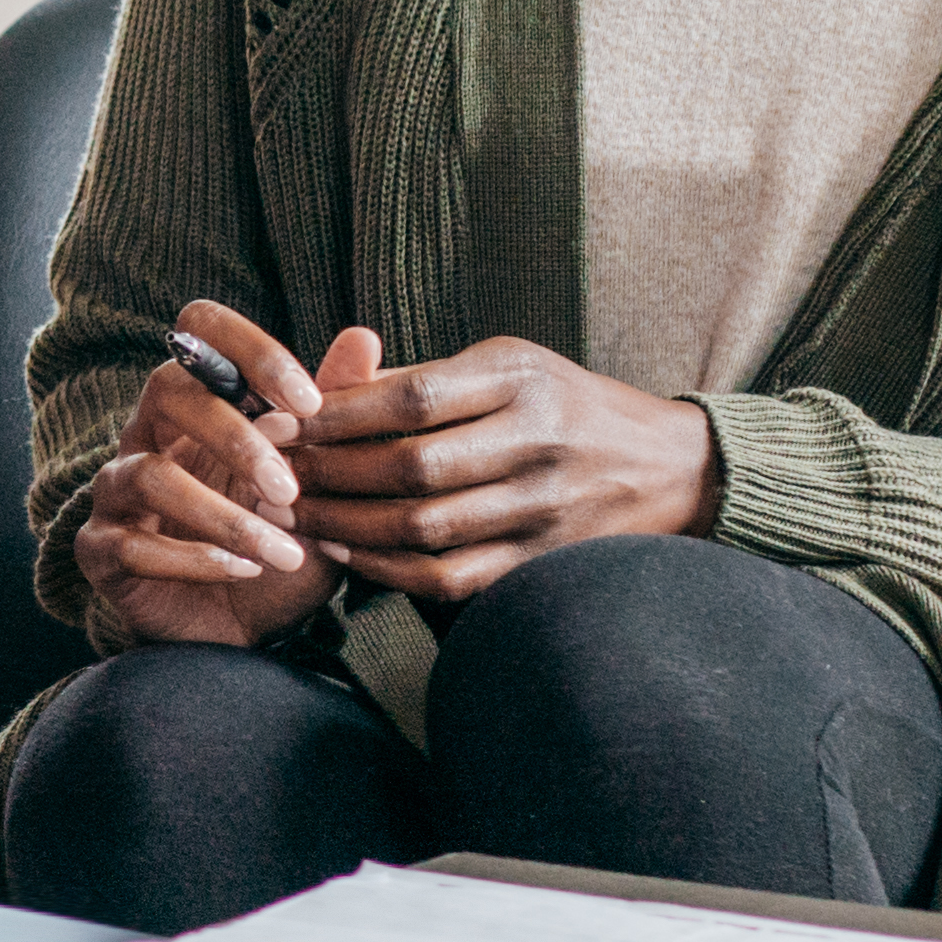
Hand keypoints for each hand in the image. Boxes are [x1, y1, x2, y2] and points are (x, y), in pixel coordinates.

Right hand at [73, 304, 380, 648]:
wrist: (243, 634)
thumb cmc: (278, 544)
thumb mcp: (321, 483)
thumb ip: (335, 414)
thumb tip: (365, 337)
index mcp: (199, 402)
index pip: (198, 329)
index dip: (250, 350)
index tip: (309, 403)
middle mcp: (148, 435)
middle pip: (166, 390)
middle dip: (235, 437)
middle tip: (290, 490)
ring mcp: (116, 492)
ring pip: (150, 475)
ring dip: (223, 517)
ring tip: (282, 552)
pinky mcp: (99, 550)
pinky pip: (130, 544)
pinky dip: (193, 559)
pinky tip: (245, 572)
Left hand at [292, 336, 719, 608]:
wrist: (669, 467)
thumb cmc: (566, 403)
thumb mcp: (509, 364)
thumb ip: (422, 377)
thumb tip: (321, 388)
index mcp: (520, 380)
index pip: (410, 398)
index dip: (334, 415)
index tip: (278, 421)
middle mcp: (535, 442)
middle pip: (410, 466)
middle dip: (327, 473)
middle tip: (271, 474)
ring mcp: (541, 508)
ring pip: (423, 528)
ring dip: (345, 526)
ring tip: (295, 515)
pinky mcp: (540, 560)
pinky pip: (449, 576)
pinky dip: (388, 571)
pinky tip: (347, 554)